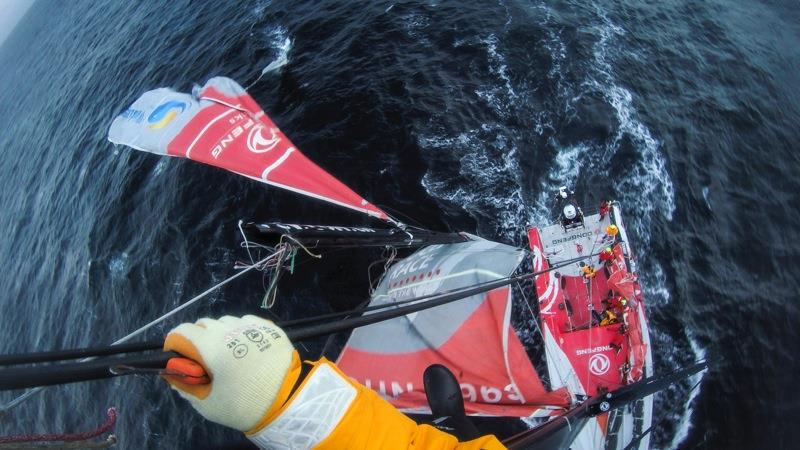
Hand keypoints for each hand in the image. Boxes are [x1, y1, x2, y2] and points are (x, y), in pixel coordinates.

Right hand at [163, 315, 295, 430]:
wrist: (287, 401)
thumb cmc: (243, 404)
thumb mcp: (207, 403)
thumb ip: (185, 386)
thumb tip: (171, 373)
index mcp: (211, 345)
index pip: (182, 331)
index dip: (176, 344)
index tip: (179, 357)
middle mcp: (229, 329)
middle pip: (204, 324)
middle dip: (198, 339)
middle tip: (205, 361)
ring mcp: (251, 326)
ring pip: (226, 321)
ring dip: (221, 334)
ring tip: (229, 356)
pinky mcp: (269, 328)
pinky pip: (247, 322)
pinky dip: (241, 332)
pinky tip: (247, 350)